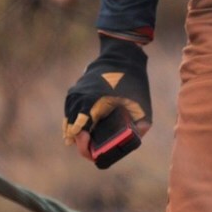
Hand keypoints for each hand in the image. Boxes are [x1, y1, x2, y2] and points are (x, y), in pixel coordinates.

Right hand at [62, 35, 152, 168]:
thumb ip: (140, 128)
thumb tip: (132, 143)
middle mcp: (79, 99)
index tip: (94, 156)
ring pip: (69, 122)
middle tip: (93, 153)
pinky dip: (76, 123)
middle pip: (72, 131)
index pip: (81, 134)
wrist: (121, 55)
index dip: (85, 149)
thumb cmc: (132, 81)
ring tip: (89, 145)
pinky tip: (84, 131)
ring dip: (77, 134)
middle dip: (82, 144)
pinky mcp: (75, 91)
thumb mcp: (142, 106)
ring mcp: (75, 94)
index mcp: (92, 104)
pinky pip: (71, 112)